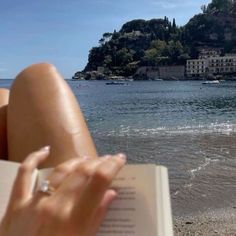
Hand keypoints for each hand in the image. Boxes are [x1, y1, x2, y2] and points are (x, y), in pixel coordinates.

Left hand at [0, 147, 125, 235]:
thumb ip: (97, 217)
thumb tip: (111, 193)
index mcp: (74, 219)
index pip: (99, 181)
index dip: (112, 166)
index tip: (120, 158)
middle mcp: (55, 206)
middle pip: (82, 172)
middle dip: (98, 162)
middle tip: (107, 159)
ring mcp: (33, 202)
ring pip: (59, 170)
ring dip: (76, 161)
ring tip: (87, 159)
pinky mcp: (16, 203)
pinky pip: (24, 174)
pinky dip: (34, 158)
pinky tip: (45, 150)